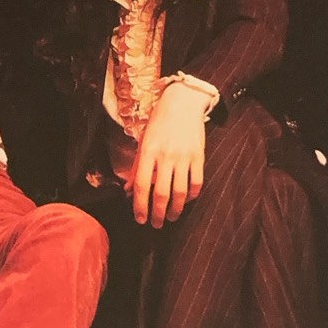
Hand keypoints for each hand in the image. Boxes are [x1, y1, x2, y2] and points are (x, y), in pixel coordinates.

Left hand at [129, 83, 208, 227]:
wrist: (182, 103)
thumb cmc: (159, 124)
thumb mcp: (143, 142)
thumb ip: (137, 168)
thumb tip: (129, 191)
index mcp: (148, 152)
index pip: (142, 186)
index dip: (140, 206)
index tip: (140, 219)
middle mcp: (165, 156)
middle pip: (161, 194)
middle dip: (157, 214)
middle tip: (156, 224)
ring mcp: (183, 157)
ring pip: (180, 192)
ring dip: (175, 210)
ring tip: (171, 217)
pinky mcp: (198, 157)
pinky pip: (196, 183)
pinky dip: (191, 196)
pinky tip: (186, 201)